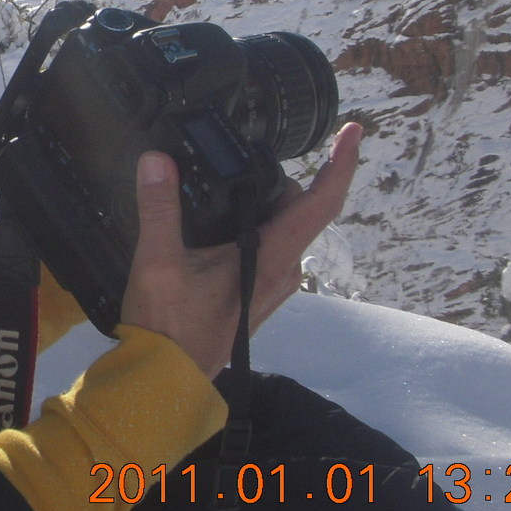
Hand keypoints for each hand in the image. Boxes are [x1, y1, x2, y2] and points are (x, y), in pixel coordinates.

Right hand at [119, 121, 362, 377]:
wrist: (167, 380)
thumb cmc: (169, 326)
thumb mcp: (159, 262)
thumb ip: (160, 208)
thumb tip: (157, 159)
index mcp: (271, 258)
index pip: (321, 203)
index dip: (341, 163)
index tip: (353, 130)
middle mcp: (283, 270)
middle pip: (300, 209)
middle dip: (280, 176)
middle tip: (244, 151)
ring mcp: (272, 284)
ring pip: (283, 228)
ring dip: (264, 201)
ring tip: (227, 179)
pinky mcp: (256, 293)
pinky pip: (269, 245)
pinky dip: (255, 222)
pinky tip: (219, 218)